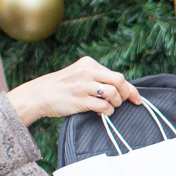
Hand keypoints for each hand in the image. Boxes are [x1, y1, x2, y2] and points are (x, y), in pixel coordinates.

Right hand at [6, 55, 139, 124]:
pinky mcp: (79, 100)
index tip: (137, 98)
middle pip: (119, 80)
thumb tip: (121, 89)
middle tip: (125, 103)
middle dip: (127, 94)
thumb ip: (97, 78)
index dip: (129, 88)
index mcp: (88, 63)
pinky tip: (102, 113)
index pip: (116, 75)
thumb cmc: (61, 87)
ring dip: (116, 103)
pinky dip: (107, 111)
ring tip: (110, 107)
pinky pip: (103, 106)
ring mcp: (82, 86)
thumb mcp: (79, 75)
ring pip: (112, 93)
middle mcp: (86, 72)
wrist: (38, 95)